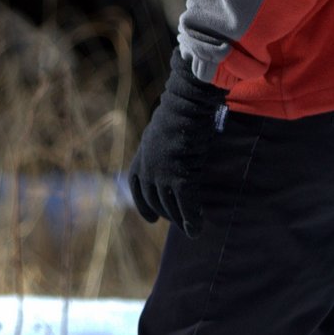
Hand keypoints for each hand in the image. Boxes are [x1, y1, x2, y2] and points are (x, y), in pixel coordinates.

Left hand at [128, 47, 226, 237]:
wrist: (187, 104)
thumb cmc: (180, 111)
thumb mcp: (163, 131)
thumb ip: (163, 146)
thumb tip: (172, 152)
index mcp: (142, 154)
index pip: (137, 185)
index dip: (142, 204)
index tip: (150, 218)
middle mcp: (148, 167)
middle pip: (153, 200)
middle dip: (164, 213)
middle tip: (178, 222)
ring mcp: (162, 174)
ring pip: (169, 206)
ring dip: (179, 220)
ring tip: (189, 228)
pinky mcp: (180, 178)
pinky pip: (186, 206)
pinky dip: (191, 220)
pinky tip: (196, 229)